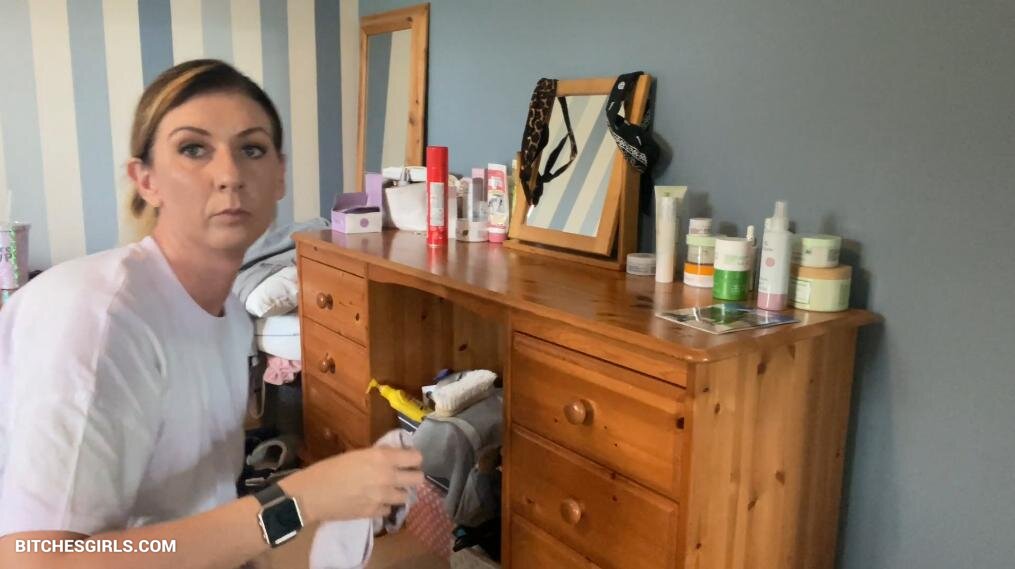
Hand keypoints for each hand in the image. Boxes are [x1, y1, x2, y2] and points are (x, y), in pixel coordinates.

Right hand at [278, 447, 423, 523]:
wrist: (311, 494)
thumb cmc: (330, 468)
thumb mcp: (357, 454)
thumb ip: (379, 455)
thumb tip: (394, 456)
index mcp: (382, 458)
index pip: (416, 458)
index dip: (413, 458)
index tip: (408, 459)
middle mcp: (387, 477)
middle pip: (418, 479)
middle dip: (413, 476)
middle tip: (403, 476)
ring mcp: (382, 497)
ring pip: (406, 496)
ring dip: (399, 492)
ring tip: (387, 490)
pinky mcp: (374, 513)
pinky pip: (389, 509)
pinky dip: (384, 505)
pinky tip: (374, 501)